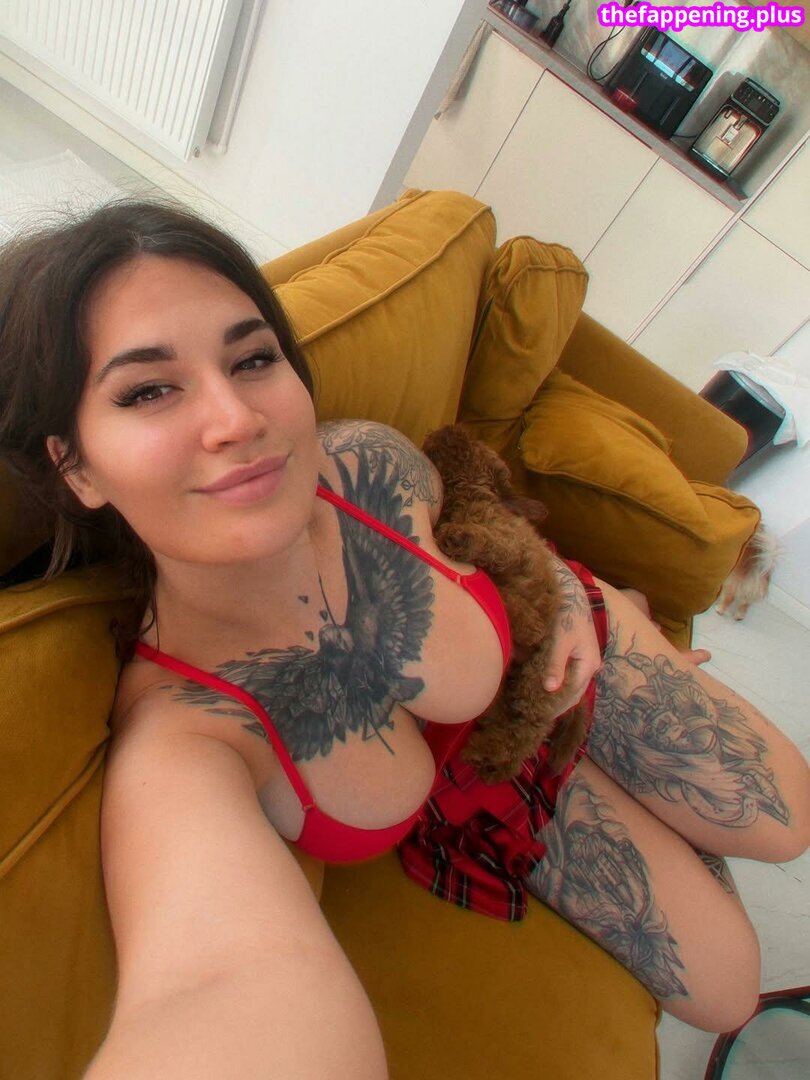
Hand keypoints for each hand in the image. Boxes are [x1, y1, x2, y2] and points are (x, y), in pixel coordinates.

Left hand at [544, 558, 601, 714]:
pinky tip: (535, 684)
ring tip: (533, 704)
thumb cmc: (566, 613)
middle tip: (533, 714)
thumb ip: (556, 664)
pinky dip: (551, 679)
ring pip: (566, 683)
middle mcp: (587, 665)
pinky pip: (562, 672)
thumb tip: (551, 689)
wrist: (569, 590)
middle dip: (554, 703)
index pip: (573, 695)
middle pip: (571, 692)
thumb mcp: (561, 639)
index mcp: (588, 664)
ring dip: (552, 693)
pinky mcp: (572, 653)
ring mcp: (581, 659)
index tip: (539, 717)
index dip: (557, 708)